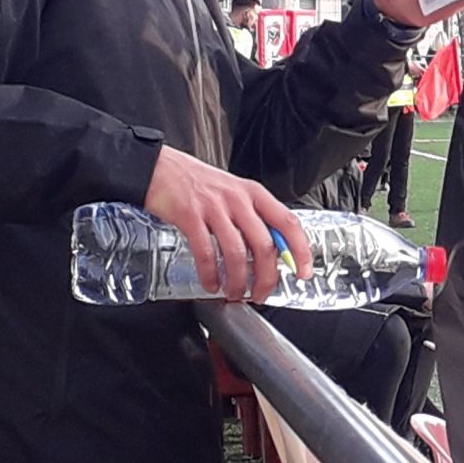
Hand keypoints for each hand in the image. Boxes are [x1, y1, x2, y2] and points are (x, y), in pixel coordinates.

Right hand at [144, 143, 312, 300]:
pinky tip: (211, 284)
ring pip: (237, 253)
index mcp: (253, 193)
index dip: (300, 250)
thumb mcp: (234, 193)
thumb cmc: (197, 183)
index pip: (287, 222)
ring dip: (238, 281)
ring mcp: (214, 207)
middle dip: (266, 278)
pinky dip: (210, 274)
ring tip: (235, 294)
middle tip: (262, 294)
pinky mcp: (190, 216)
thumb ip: (252, 217)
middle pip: (264, 245)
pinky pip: (205, 252)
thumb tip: (271, 252)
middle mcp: (237, 199)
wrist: (159, 168)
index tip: (304, 272)